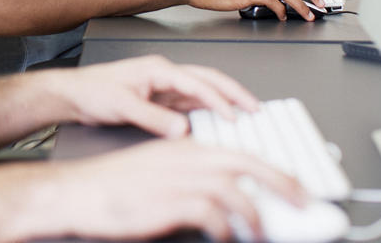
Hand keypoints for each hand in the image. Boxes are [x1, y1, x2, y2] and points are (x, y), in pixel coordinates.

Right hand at [54, 138, 305, 241]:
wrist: (77, 192)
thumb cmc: (112, 187)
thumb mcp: (158, 173)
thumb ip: (192, 178)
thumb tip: (224, 197)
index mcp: (186, 147)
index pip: (240, 150)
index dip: (272, 167)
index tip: (292, 184)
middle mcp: (186, 157)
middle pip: (246, 162)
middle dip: (281, 182)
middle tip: (302, 202)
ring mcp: (177, 177)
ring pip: (234, 187)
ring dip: (254, 212)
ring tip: (262, 231)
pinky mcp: (168, 200)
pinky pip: (211, 212)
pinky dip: (225, 227)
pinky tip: (226, 237)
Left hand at [61, 55, 259, 137]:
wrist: (74, 94)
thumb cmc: (92, 91)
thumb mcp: (121, 105)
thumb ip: (153, 118)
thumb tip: (181, 129)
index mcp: (158, 69)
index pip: (197, 83)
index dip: (218, 100)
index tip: (234, 116)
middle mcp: (164, 75)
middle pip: (208, 80)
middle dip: (233, 93)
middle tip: (255, 108)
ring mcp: (164, 87)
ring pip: (203, 91)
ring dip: (224, 101)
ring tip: (245, 114)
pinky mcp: (161, 99)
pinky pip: (191, 104)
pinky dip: (208, 111)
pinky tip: (218, 121)